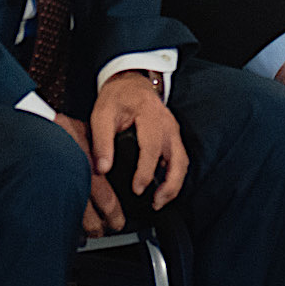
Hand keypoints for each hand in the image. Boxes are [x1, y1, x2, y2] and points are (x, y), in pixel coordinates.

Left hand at [61, 70, 187, 235]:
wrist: (131, 82)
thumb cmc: (117, 98)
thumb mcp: (102, 114)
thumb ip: (102, 141)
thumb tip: (102, 169)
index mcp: (150, 116)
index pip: (153, 147)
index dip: (146, 171)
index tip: (137, 189)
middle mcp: (168, 125)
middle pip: (178, 159)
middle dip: (170, 185)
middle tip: (155, 203)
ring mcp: (174, 131)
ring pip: (182, 162)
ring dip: (174, 184)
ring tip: (158, 202)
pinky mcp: (174, 137)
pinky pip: (180, 160)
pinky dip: (174, 177)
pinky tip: (162, 190)